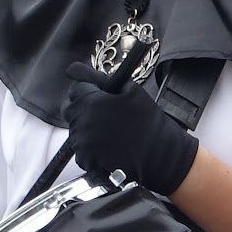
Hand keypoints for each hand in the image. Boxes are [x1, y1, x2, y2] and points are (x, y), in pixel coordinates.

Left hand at [63, 62, 198, 194]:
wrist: (161, 156)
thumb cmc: (149, 122)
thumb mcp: (131, 90)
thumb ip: (101, 78)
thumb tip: (75, 70)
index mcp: (90, 102)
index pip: (76, 89)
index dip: (88, 90)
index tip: (100, 96)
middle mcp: (81, 123)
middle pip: (70, 110)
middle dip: (83, 108)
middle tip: (104, 112)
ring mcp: (82, 144)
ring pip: (75, 129)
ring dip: (87, 127)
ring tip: (111, 131)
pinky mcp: (86, 161)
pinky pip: (81, 149)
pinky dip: (91, 147)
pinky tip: (109, 145)